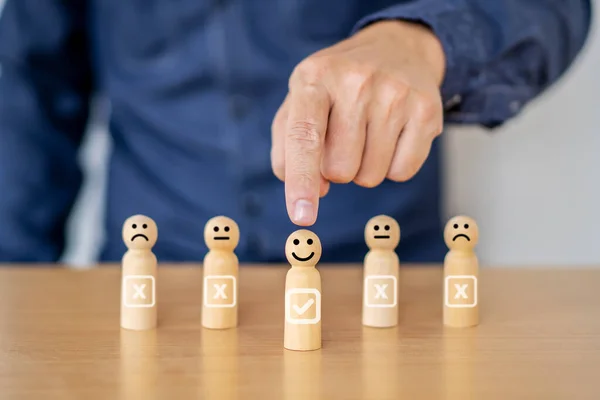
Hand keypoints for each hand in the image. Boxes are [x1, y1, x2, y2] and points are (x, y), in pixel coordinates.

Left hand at [271, 20, 445, 225]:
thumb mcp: (299, 103)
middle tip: (344, 138)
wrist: (396, 48)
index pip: (304, 137)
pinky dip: (392, 167)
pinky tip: (392, 137)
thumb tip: (315, 191)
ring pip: (371, 176)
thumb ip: (289, 150)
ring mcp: (395, 94)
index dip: (301, 180)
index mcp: (314, 78)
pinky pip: (402, 172)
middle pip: (339, 169)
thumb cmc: (336, 88)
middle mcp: (356, 81)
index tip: (302, 216)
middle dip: (336, 168)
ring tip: (368, 133)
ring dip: (364, 168)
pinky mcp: (426, 110)